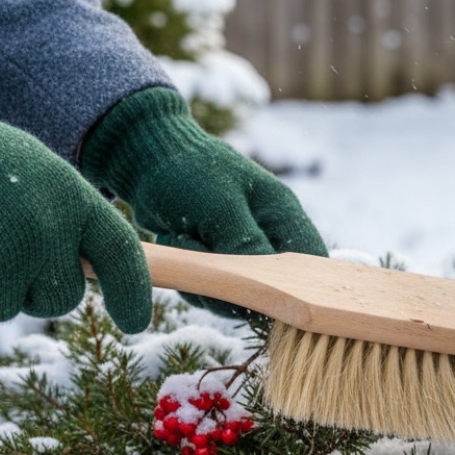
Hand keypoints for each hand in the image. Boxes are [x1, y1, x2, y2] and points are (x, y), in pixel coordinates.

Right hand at [0, 82, 152, 331]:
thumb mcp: (35, 173)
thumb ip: (65, 218)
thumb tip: (88, 266)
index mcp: (73, 201)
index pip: (122, 257)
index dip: (133, 293)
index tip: (137, 321)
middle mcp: (48, 238)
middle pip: (61, 299)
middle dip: (38, 287)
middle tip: (1, 249)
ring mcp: (2, 267)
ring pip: (6, 306)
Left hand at [80, 87, 326, 316]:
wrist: (143, 158)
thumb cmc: (187, 171)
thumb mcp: (220, 207)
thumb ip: (247, 244)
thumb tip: (269, 287)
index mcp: (282, 214)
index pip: (311, 262)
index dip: (298, 287)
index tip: (262, 295)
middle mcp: (268, 235)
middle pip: (273, 288)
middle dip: (234, 283)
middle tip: (202, 254)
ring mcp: (243, 250)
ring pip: (239, 296)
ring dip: (206, 280)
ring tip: (183, 237)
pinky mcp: (218, 262)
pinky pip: (215, 291)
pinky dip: (191, 278)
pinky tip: (176, 242)